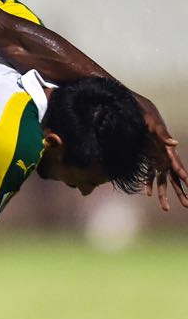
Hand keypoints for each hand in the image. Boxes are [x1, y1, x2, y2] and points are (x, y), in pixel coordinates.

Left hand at [136, 94, 187, 210]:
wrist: (136, 110)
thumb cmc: (145, 115)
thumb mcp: (153, 123)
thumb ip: (163, 134)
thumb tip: (175, 143)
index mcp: (166, 149)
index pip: (177, 164)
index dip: (183, 175)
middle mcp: (164, 156)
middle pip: (174, 177)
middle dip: (181, 191)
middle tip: (187, 205)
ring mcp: (157, 158)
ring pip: (162, 180)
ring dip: (164, 193)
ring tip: (166, 208)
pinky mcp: (148, 158)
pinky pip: (149, 174)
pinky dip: (148, 183)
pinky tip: (146, 193)